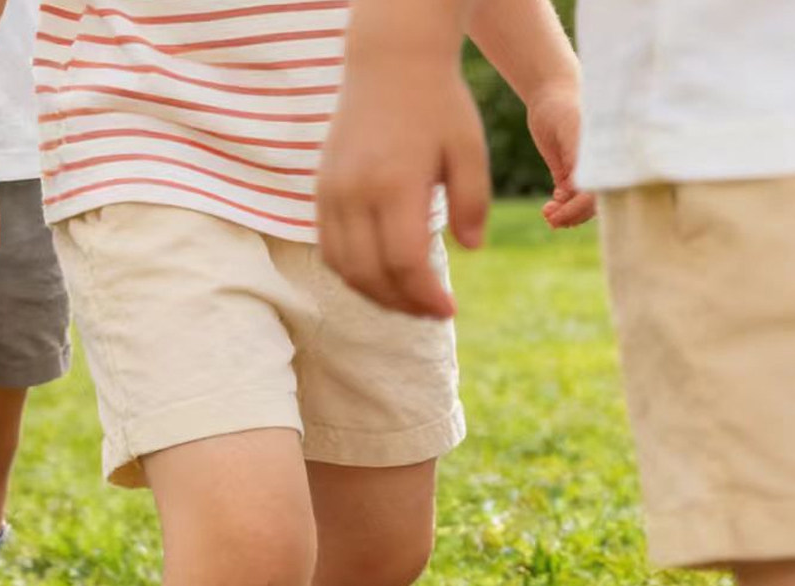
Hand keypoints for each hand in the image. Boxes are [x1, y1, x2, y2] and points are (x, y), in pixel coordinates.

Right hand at [318, 59, 489, 319]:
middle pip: (371, 275)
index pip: (404, 262)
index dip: (425, 296)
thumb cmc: (438, 104)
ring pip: (346, 270)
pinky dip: (354, 274)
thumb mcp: (469, 149)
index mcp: (395, 183)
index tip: (448, 309)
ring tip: (406, 300)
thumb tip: (472, 249)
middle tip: (430, 312)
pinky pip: (331, 251)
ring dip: (376, 295)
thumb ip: (473, 201)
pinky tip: (380, 277)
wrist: (390, 63)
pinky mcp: (321, 194)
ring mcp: (333, 195)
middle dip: (402, 304)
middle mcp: (356, 193)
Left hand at [527, 79, 594, 228]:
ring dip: (565, 213)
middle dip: (572, 215)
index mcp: (606, 154)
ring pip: (581, 203)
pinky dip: (561, 207)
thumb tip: (574, 191)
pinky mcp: (572, 172)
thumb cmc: (563, 107)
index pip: (600, 192)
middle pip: (593, 202)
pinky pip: (571, 197)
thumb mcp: (568, 129)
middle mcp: (600, 164)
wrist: (551, 95)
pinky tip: (550, 205)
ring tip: (546, 212)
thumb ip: (574, 156)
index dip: (581, 209)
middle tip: (549, 219)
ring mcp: (586, 169)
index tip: (559, 216)